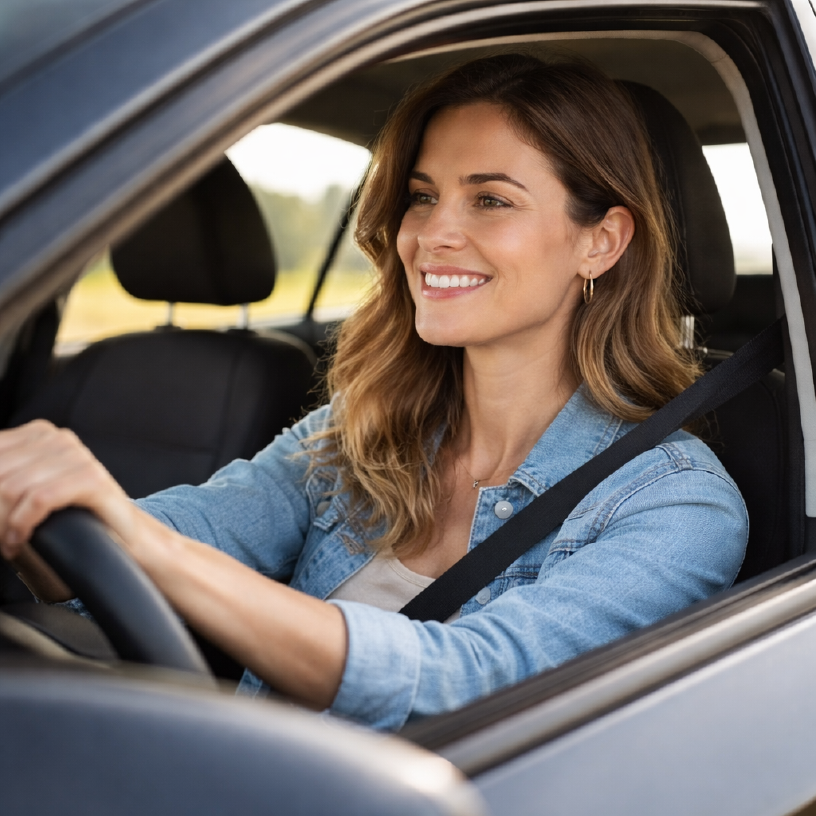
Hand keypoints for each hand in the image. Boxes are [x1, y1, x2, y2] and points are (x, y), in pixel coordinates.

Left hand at [0, 420, 134, 561]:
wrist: (124, 536)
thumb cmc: (73, 516)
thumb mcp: (29, 491)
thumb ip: (5, 480)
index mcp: (39, 433)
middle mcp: (58, 438)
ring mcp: (77, 456)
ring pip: (12, 488)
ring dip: (2, 525)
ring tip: (7, 543)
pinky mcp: (92, 479)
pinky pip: (39, 499)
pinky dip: (20, 525)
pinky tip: (18, 541)